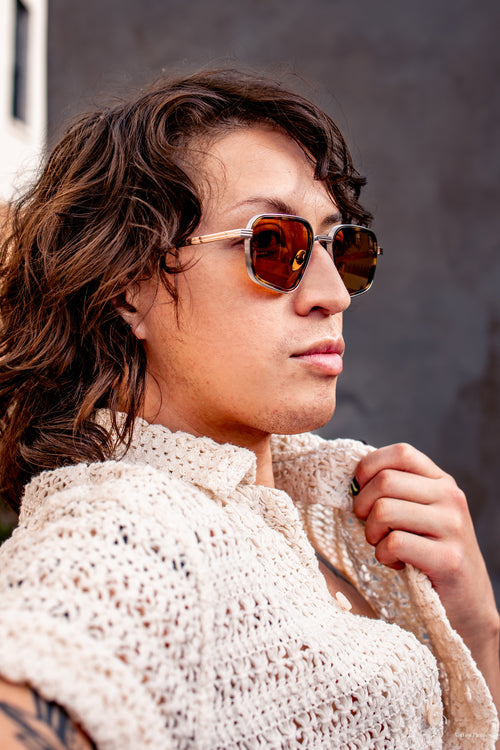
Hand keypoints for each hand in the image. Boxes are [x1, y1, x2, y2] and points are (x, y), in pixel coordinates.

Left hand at [352, 443, 499, 659]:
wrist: (468, 602)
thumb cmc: (429, 554)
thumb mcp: (417, 513)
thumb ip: (394, 491)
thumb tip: (350, 479)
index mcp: (441, 481)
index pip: (400, 453)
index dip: (369, 467)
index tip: (360, 491)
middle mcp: (450, 497)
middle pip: (385, 481)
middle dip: (363, 506)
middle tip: (370, 528)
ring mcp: (452, 526)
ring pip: (384, 510)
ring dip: (372, 533)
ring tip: (383, 546)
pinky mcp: (448, 558)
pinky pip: (395, 543)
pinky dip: (384, 555)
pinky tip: (396, 563)